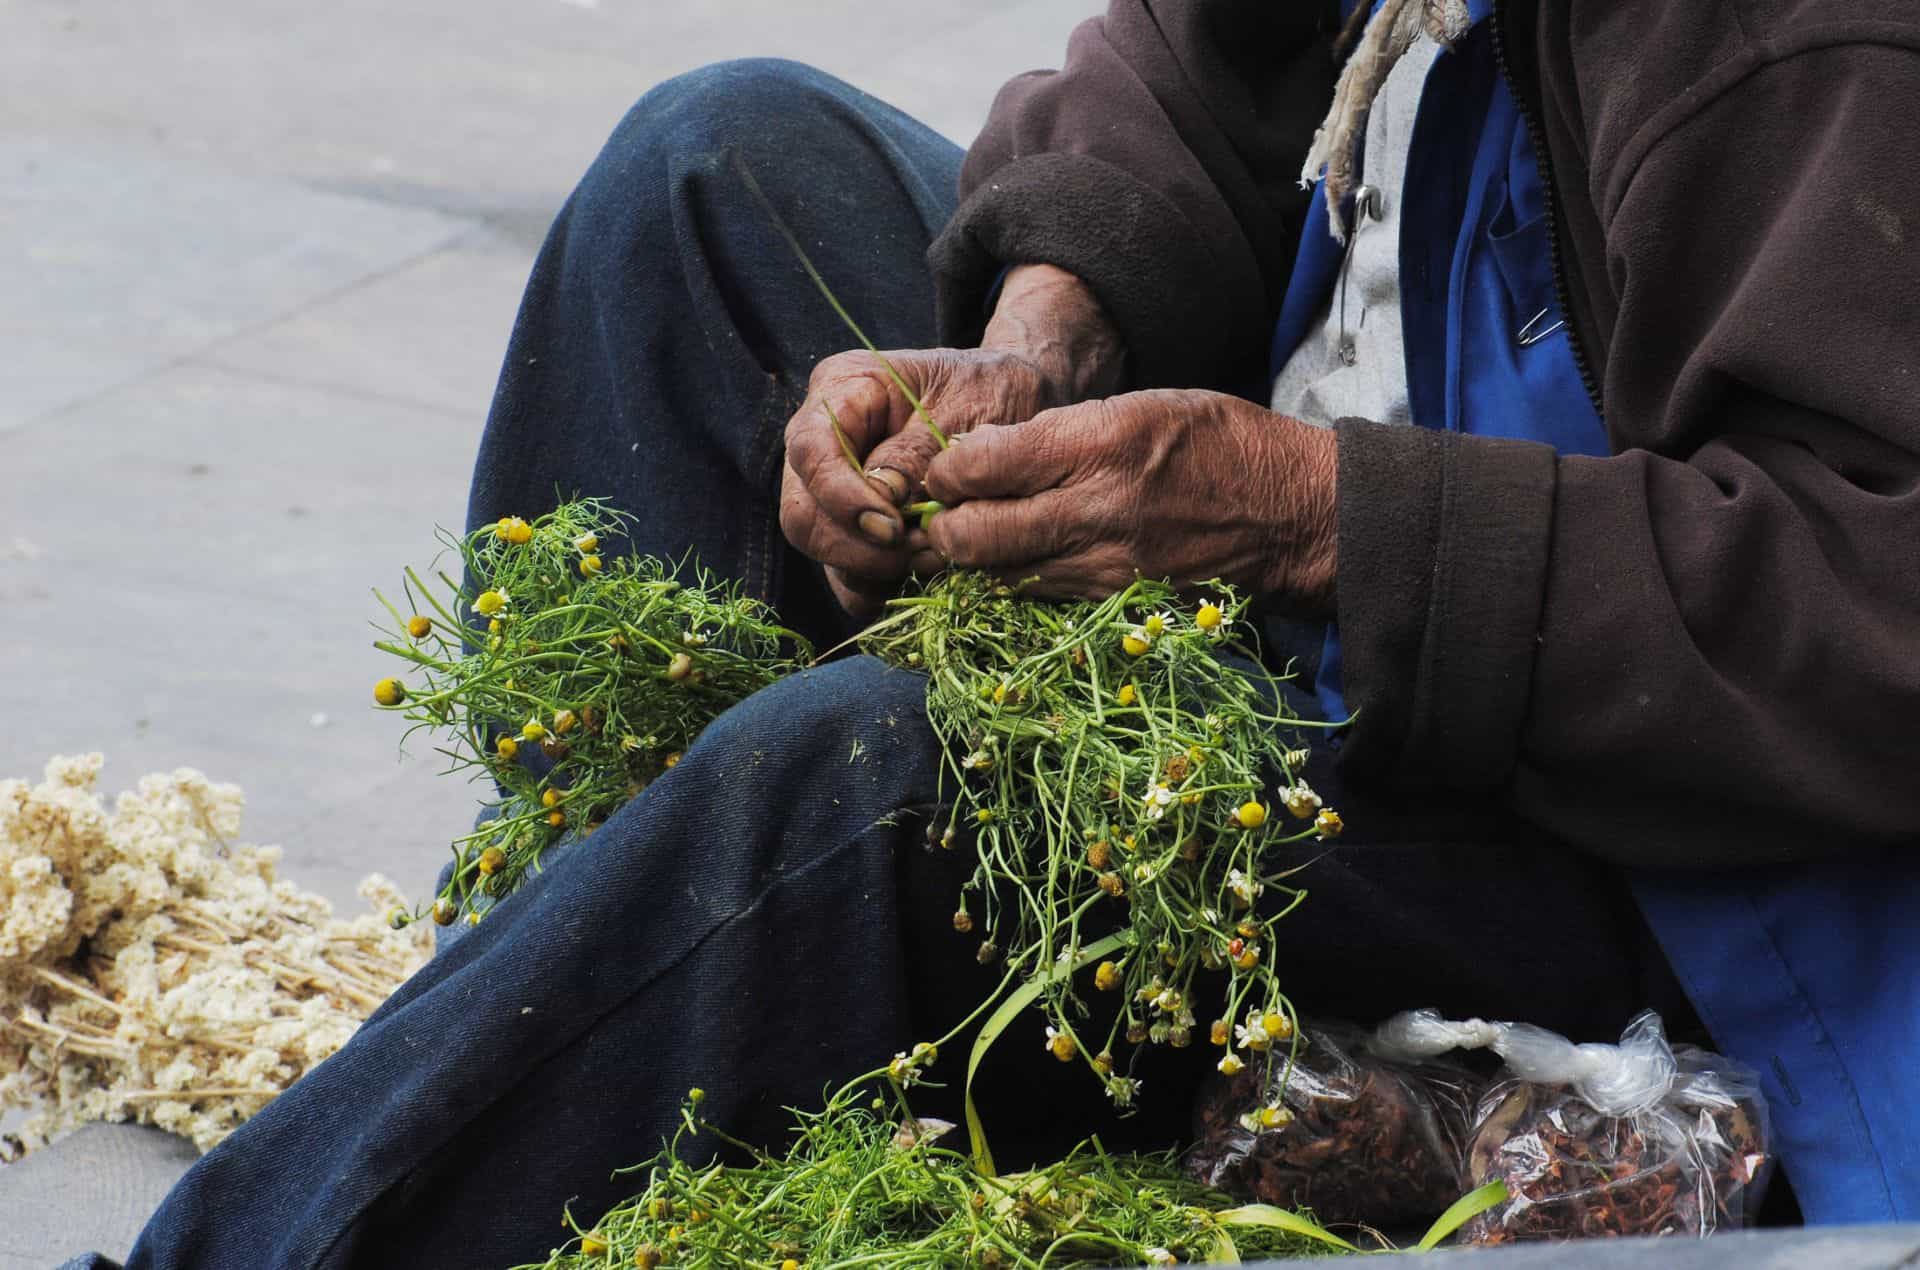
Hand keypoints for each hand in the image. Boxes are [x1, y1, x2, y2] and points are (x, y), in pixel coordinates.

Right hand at [780, 265, 1123, 617]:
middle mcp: (824, 440)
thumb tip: (884, 499)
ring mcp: (834, 489)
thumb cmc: (992, 391)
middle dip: (857, 547)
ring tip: (934, 558)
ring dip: (873, 570)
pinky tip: (923, 573)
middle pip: (802, 513)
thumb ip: (919, 453)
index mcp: (843, 389)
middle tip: (921, 553)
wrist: (1018, 403)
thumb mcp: (967, 408)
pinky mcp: (854, 530)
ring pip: (820, 550)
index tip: (894, 528)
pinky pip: (846, 576)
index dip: (841, 498)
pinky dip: (880, 587)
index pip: (810, 450)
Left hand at [920, 388, 1337, 613]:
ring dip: (974, 560)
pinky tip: (1015, 560)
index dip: (949, 468)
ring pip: (1000, 575)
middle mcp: (1098, 510)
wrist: (1291, 515)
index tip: (947, 466)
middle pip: (977, 536)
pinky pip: (1040, 595)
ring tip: (971, 536)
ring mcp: (1105, 565)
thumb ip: (1059, 430)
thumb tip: (981, 452)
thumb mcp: (1140, 405)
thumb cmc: (1217, 444)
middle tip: (943, 513)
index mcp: (1103, 444)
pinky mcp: (1115, 602)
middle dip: (944, 526)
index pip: (986, 466)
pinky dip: (1014, 580)